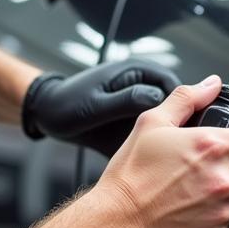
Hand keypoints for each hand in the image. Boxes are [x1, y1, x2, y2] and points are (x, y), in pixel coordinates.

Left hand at [22, 60, 180, 154]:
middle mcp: (143, 84)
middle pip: (176, 106)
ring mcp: (139, 102)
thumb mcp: (96, 104)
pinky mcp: (134, 118)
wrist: (46, 113)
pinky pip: (151, 130)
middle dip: (175, 127)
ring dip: (163, 137)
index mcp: (137, 70)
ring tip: (158, 155)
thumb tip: (158, 99)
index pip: (176, 89)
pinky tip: (144, 157)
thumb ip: (127, 100)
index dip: (182, 111)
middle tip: (171, 150)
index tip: (180, 134)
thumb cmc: (65, 104)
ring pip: (166, 121)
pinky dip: (150, 143)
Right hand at [89, 77, 228, 227]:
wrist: (115, 224)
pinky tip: (195, 215)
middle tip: (222, 171)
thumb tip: (211, 85)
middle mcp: (223, 180)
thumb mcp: (151, 124)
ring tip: (206, 194)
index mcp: (213, 147)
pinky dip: (217, 222)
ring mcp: (222, 212)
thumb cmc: (130, 178)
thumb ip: (186, 99)